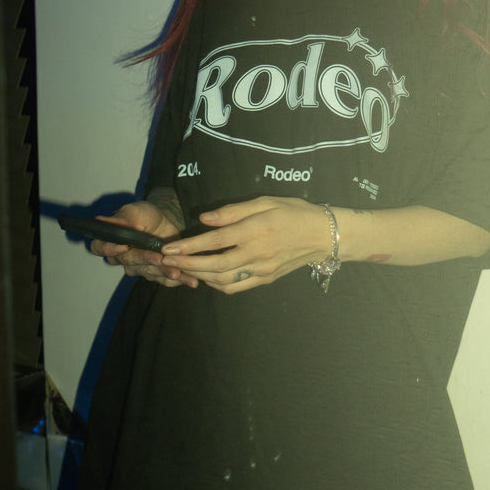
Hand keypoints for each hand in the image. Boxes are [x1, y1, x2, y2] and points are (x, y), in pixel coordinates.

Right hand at [91, 200, 197, 288]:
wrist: (167, 220)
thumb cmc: (146, 215)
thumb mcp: (135, 212)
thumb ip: (121, 219)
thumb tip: (101, 222)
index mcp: (111, 241)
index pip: (101, 248)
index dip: (109, 249)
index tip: (122, 247)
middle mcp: (123, 258)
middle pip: (130, 263)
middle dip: (146, 261)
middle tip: (160, 259)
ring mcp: (140, 267)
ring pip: (149, 272)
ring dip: (164, 273)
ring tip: (178, 273)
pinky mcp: (156, 272)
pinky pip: (164, 279)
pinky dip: (178, 280)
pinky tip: (190, 280)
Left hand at [158, 196, 330, 294]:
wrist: (322, 234)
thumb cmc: (293, 212)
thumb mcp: (264, 201)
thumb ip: (233, 211)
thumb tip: (204, 219)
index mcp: (255, 230)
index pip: (215, 241)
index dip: (189, 246)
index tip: (169, 248)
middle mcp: (257, 252)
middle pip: (215, 265)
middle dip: (187, 265)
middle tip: (167, 262)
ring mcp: (261, 269)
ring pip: (223, 280)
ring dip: (199, 276)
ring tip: (182, 268)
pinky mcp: (265, 278)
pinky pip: (236, 287)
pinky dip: (217, 284)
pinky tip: (207, 276)